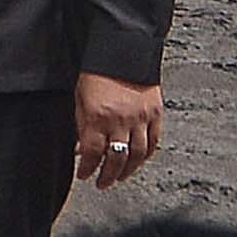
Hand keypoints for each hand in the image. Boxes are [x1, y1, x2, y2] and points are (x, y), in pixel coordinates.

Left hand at [72, 72, 161, 188]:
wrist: (124, 53)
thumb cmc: (97, 73)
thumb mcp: (80, 99)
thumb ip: (81, 126)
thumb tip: (80, 149)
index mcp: (98, 116)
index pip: (93, 152)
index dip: (88, 168)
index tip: (84, 175)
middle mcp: (121, 120)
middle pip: (116, 158)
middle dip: (107, 175)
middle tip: (101, 184)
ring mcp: (141, 118)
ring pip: (137, 155)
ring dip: (127, 170)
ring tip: (119, 177)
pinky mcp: (156, 114)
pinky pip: (153, 142)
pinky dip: (145, 156)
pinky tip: (138, 162)